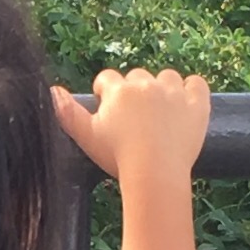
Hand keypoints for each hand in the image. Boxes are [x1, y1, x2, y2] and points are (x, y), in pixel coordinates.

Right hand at [53, 66, 212, 182]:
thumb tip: (52, 91)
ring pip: (166, 77)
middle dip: (134, 92)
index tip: (109, 110)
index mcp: (118, 91)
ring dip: (162, 89)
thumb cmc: (118, 157)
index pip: (107, 78)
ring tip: (160, 113)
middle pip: (137, 76)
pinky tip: (185, 104)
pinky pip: (197, 83)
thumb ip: (67, 113)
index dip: (105, 93)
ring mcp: (173, 92)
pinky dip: (192, 89)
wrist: (155, 173)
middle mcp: (146, 84)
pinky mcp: (197, 104)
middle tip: (135, 119)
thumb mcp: (85, 137)